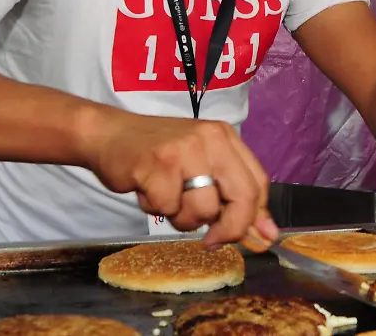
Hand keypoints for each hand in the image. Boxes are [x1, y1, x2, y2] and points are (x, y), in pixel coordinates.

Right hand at [78, 108, 278, 247]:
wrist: (109, 135)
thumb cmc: (156, 155)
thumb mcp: (200, 168)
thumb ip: (232, 197)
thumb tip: (267, 234)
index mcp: (224, 138)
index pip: (258, 183)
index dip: (255, 216)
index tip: (249, 238)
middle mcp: (210, 139)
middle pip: (242, 197)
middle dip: (230, 229)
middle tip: (211, 241)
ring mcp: (184, 150)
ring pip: (203, 209)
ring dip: (183, 218)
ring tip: (167, 198)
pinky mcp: (158, 164)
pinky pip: (168, 207)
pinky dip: (156, 208)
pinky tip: (147, 190)